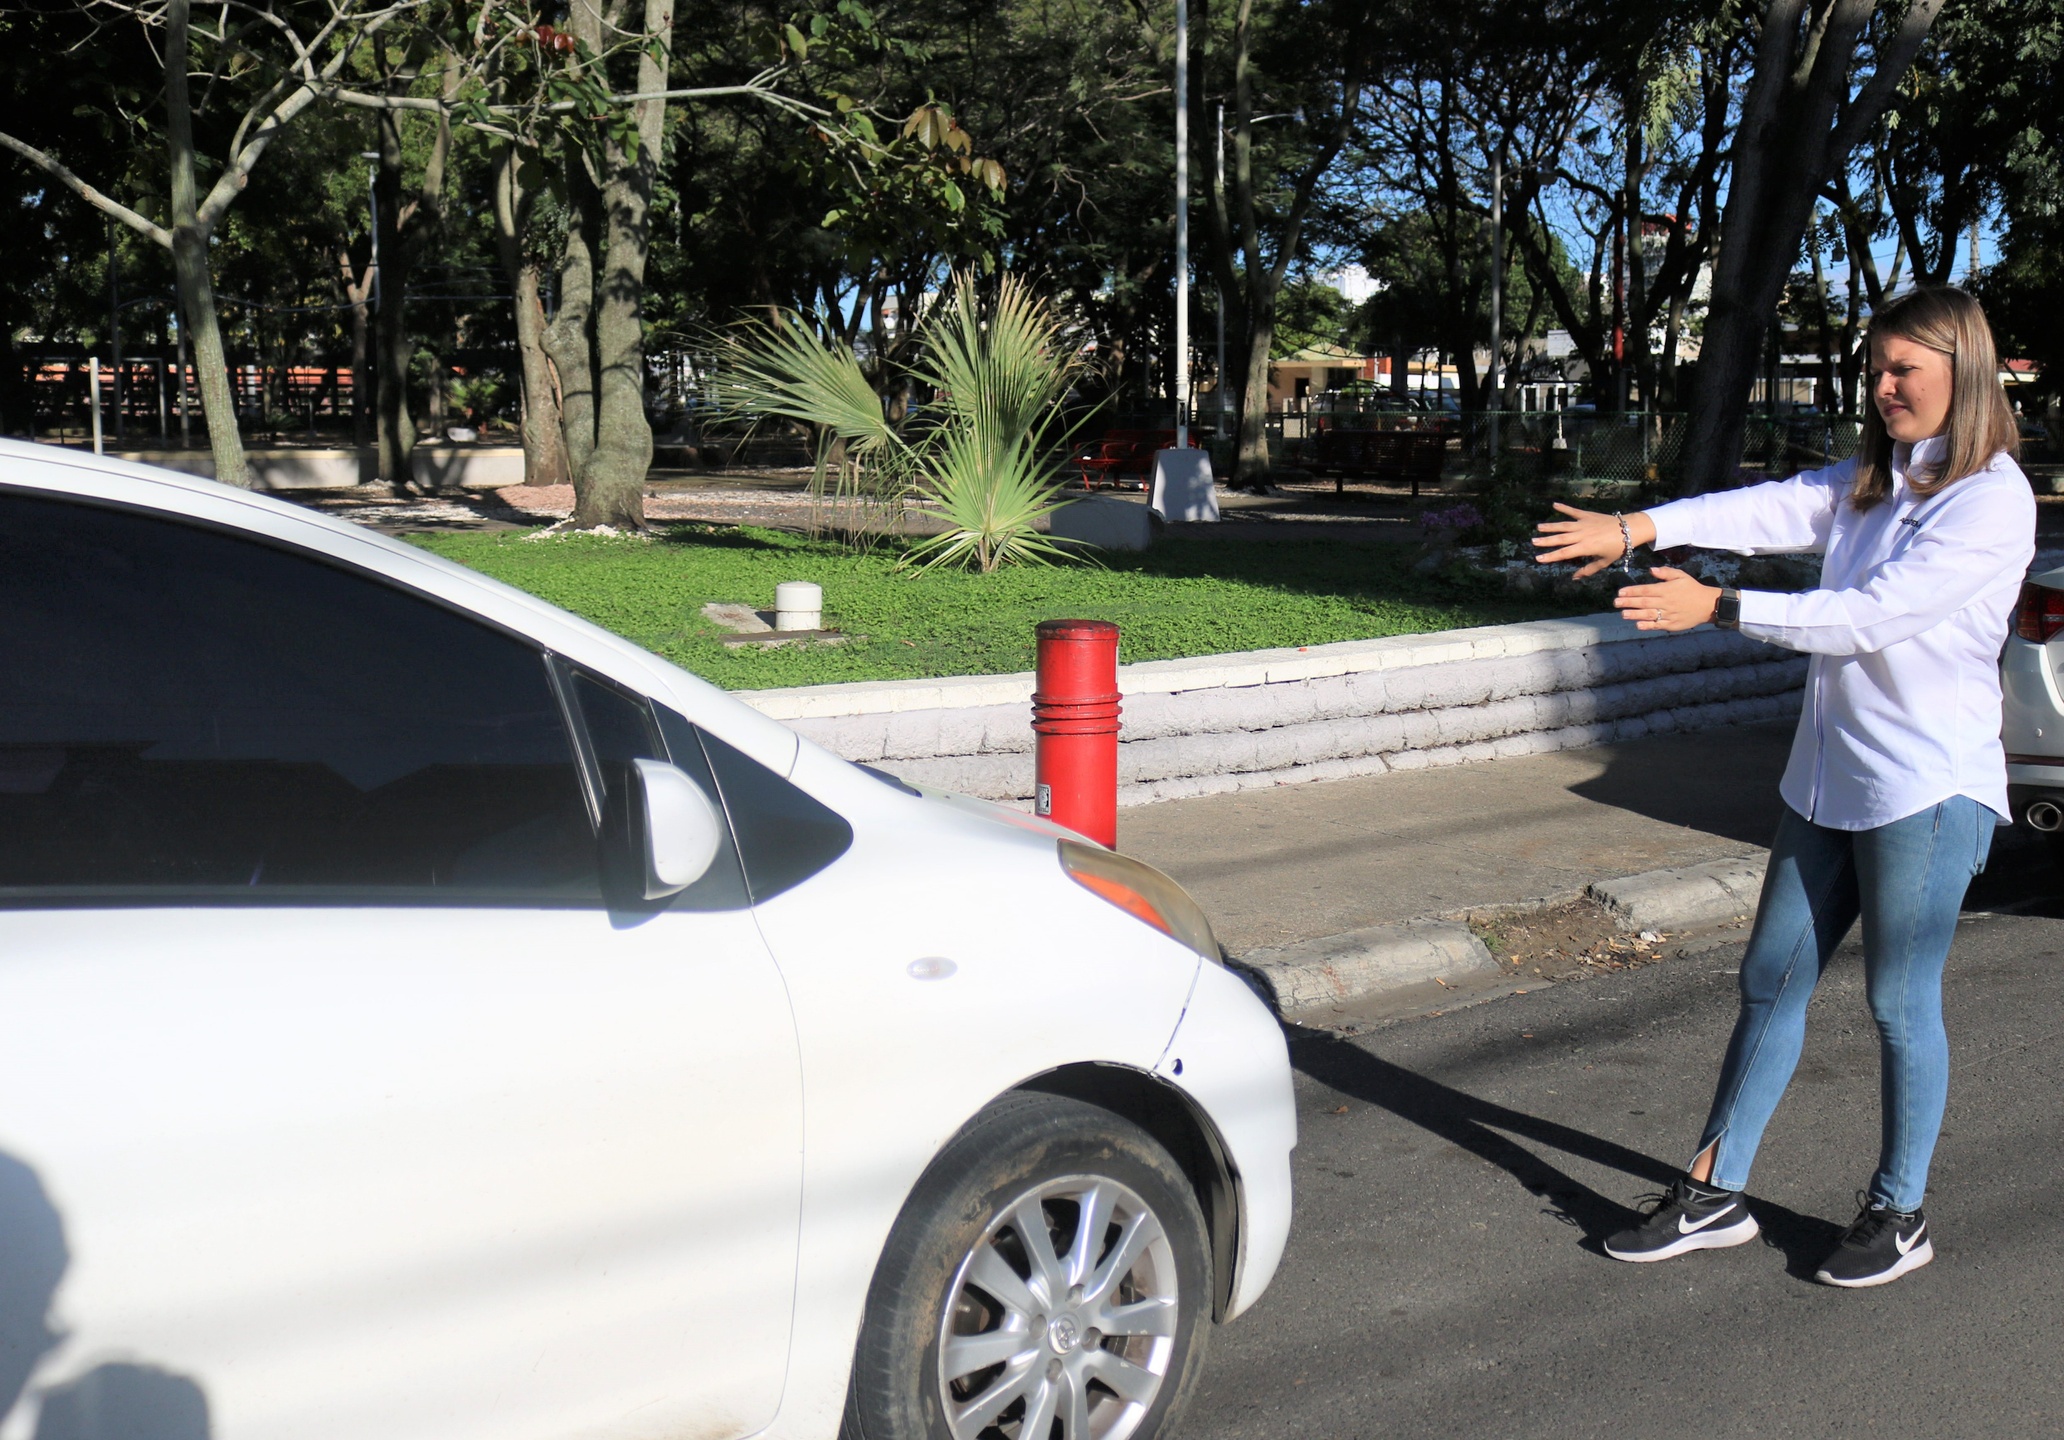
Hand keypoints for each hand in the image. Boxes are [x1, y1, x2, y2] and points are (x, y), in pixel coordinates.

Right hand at [1532, 503, 1656, 579]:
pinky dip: (1564, 508)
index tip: (1539, 558)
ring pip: (1564, 525)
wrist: (1630, 529)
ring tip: (1539, 527)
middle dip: (1546, 541)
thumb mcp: (1604, 562)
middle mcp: (1582, 535)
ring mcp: (1584, 524)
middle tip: (1533, 542)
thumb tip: (1574, 578)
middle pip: (1560, 538)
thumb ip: (1588, 569)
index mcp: (1585, 547)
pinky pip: (1574, 511)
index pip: (1564, 553)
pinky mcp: (1587, 515)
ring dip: (1551, 526)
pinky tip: (1554, 505)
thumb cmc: (1618, 548)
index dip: (1551, 556)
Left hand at [1613, 567, 1720, 631]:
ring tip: (1623, 614)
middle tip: (1616, 603)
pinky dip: (1648, 625)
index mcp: (1667, 589)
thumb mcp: (1681, 576)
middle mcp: (1666, 602)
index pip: (1646, 590)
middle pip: (1644, 602)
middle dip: (1629, 602)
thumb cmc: (1692, 588)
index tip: (1620, 592)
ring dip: (1634, 615)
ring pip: (1649, 614)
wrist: (1708, 605)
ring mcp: (1669, 614)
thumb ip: (1666, 573)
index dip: (1632, 591)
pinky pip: (1658, 625)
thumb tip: (1651, 569)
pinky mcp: (1672, 624)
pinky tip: (1637, 624)